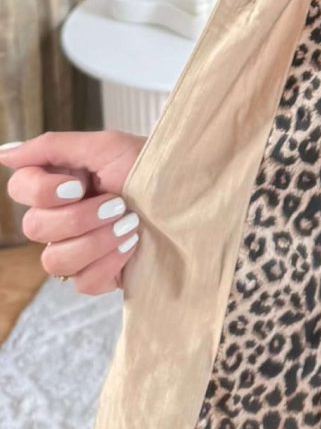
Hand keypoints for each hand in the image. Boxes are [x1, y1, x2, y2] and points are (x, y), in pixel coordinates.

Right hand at [1, 131, 147, 293]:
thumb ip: (53, 146)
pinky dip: (109, 263)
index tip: (78, 185)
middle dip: (79, 217)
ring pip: (54, 260)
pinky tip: (133, 246)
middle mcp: (63, 217)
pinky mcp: (99, 276)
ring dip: (96, 241)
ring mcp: (79, 249)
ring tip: (131, 224)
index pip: (20, 189)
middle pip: (35, 228)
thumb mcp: (108, 146)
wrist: (195, 198)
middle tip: (117, 204)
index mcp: (61, 183)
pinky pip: (82, 282)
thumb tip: (4, 153)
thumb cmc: (155, 167)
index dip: (42, 191)